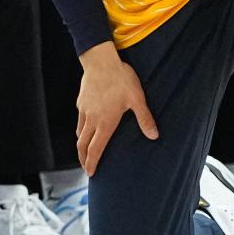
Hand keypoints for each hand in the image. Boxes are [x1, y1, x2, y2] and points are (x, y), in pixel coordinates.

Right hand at [76, 40, 157, 176]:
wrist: (100, 60)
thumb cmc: (120, 79)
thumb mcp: (137, 99)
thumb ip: (144, 118)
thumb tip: (154, 136)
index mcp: (105, 122)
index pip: (95, 149)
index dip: (92, 163)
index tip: (91, 173)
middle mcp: (91, 119)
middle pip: (82, 145)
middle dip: (83, 159)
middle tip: (86, 167)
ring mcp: (84, 110)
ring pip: (79, 132)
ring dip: (81, 145)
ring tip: (85, 150)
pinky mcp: (81, 101)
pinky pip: (79, 120)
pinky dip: (81, 129)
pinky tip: (87, 126)